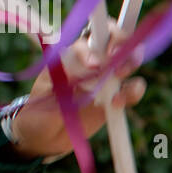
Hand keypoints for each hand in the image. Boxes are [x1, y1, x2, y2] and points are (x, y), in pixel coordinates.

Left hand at [10, 24, 146, 159]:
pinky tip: (118, 103)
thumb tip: (81, 77)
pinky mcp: (116, 97)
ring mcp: (105, 78)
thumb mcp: (43, 97)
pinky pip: (132, 88)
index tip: (92, 66)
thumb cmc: (38, 110)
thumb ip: (62, 87)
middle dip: (119, 39)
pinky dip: (133, 91)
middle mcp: (90, 61)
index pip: (83, 42)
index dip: (89, 50)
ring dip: (131, 60)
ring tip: (120, 75)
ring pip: (128, 57)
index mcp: (68, 57)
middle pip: (112, 37)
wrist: (45, 135)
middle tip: (116, 57)